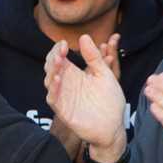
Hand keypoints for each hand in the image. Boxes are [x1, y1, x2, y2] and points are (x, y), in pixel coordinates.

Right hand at [44, 36, 126, 156]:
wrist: (113, 126)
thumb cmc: (109, 101)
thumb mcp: (104, 74)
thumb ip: (94, 57)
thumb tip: (84, 36)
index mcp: (74, 73)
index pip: (59, 57)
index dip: (59, 49)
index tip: (65, 43)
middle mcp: (65, 83)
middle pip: (51, 66)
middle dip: (54, 57)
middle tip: (61, 50)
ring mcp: (62, 96)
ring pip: (49, 80)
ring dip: (52, 70)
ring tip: (59, 60)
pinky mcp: (62, 110)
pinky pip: (53, 98)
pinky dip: (54, 88)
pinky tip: (58, 79)